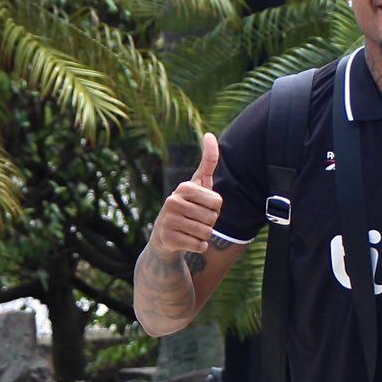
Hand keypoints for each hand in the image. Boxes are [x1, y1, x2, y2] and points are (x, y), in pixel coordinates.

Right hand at [150, 134, 222, 259]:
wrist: (165, 237)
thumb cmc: (187, 207)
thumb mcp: (197, 185)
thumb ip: (207, 162)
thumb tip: (209, 134)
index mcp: (184, 187)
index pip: (217, 201)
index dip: (215, 208)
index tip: (202, 206)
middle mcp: (173, 201)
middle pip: (213, 218)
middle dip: (209, 223)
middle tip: (195, 220)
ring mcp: (169, 220)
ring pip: (207, 233)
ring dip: (203, 235)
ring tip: (190, 230)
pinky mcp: (168, 238)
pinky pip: (200, 246)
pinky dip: (198, 246)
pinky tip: (186, 241)